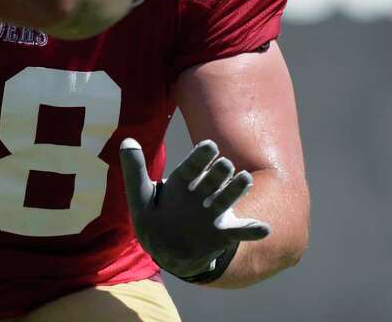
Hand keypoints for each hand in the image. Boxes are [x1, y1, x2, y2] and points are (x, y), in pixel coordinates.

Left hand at [119, 137, 269, 280]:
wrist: (168, 249)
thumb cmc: (154, 217)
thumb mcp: (140, 195)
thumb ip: (134, 170)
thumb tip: (127, 141)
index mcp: (182, 182)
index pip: (192, 166)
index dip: (200, 157)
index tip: (209, 146)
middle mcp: (201, 193)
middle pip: (212, 180)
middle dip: (218, 173)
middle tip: (224, 165)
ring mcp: (213, 213)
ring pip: (227, 199)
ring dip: (237, 190)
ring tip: (246, 180)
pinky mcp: (222, 233)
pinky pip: (239, 232)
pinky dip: (252, 230)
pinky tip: (264, 229)